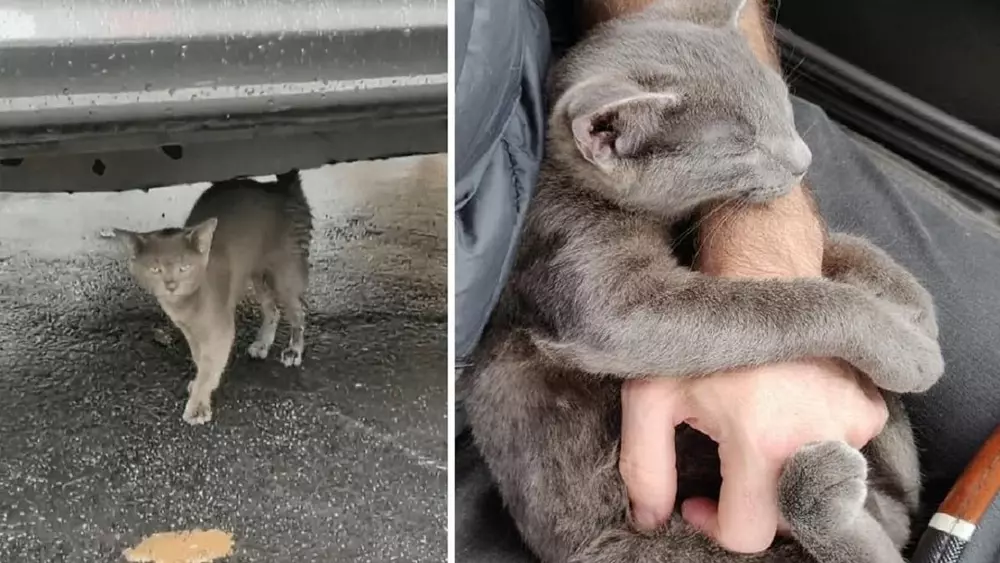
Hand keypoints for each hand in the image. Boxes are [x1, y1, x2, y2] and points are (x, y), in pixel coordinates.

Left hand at [619, 358, 886, 552]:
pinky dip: (816, 446)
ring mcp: (852, 423)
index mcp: (760, 438)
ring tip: (759, 428)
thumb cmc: (699, 337)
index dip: (715, 524)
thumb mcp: (650, 396)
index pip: (750, 532)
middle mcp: (817, 436)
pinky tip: (789, 413)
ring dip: (784, 474)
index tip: (698, 499)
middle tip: (727, 461)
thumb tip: (650, 520)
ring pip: (818, 489)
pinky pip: (845, 456)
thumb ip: (644, 466)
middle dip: (752, 502)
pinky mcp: (870, 409)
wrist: (758, 276)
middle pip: (787, 518)